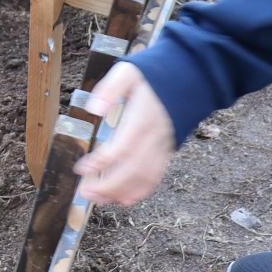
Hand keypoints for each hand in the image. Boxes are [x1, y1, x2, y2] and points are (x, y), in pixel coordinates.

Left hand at [74, 62, 175, 205]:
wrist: (190, 77)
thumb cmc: (154, 74)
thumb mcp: (129, 71)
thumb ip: (110, 89)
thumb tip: (93, 109)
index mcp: (142, 120)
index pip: (121, 148)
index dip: (101, 163)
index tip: (81, 168)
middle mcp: (154, 138)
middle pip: (132, 170)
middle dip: (108, 186)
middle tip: (84, 193)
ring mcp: (163, 146)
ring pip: (144, 178)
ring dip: (121, 193)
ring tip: (98, 200)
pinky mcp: (168, 151)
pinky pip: (156, 176)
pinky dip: (141, 191)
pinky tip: (123, 199)